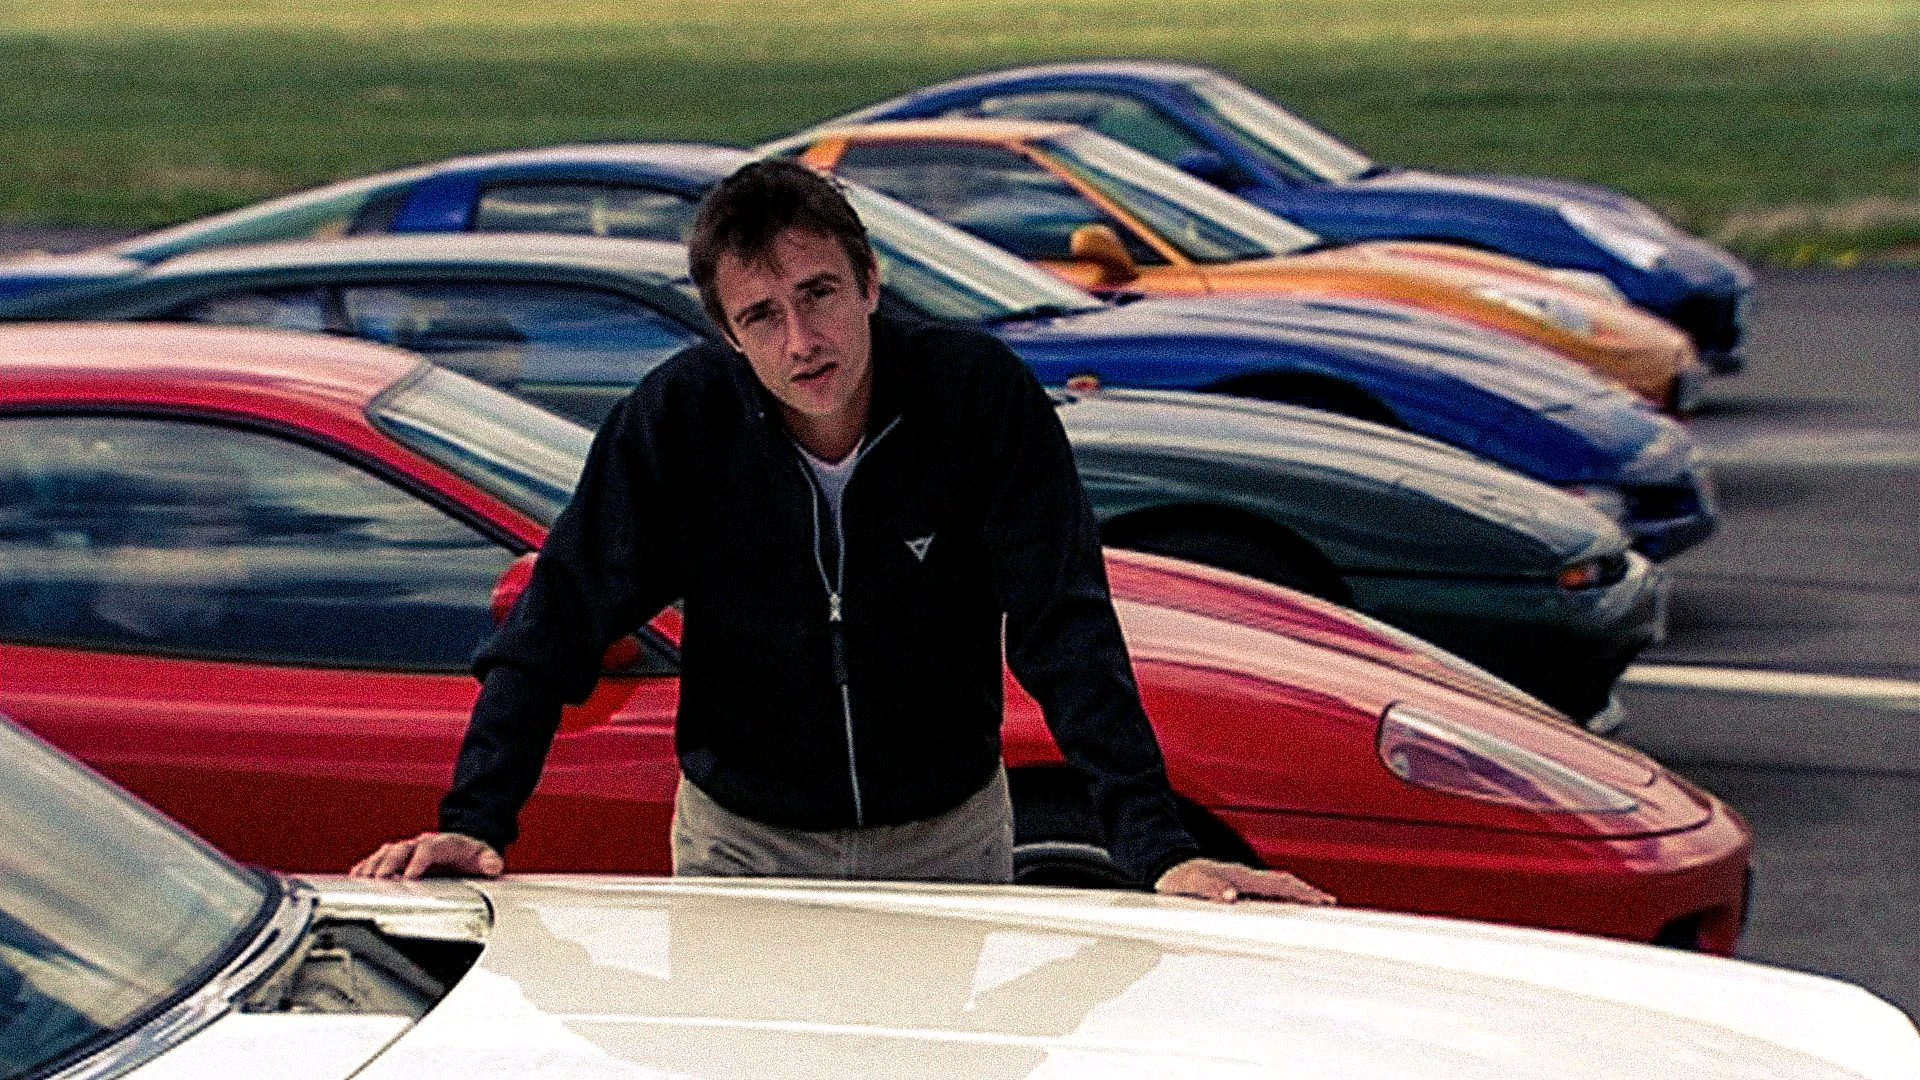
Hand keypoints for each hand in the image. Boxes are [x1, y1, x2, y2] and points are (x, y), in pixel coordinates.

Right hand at [349, 832, 503, 879]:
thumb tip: (492, 865)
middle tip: (379, 881)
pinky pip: (378, 860)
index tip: (409, 876)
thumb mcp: (485, 857)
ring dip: (373, 866)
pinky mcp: (397, 858)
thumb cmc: (469, 855)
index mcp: (442, 844)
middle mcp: (421, 844)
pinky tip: (356, 878)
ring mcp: (407, 850)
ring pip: (386, 853)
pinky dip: (366, 868)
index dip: (418, 861)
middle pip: (400, 849)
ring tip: (361, 881)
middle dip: (388, 864)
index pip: (428, 849)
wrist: (463, 846)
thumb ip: (490, 861)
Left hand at [1154, 857, 1335, 905]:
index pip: (1277, 884)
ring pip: (1278, 888)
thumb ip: (1210, 888)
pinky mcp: (1238, 891)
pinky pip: (1267, 894)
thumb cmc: (1178, 878)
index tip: (1320, 902)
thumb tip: (1232, 897)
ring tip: (1319, 908)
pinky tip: (1289, 912)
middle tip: (1331, 905)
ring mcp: (1243, 883)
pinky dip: (1284, 900)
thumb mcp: (1190, 882)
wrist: (1165, 868)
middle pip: (1285, 883)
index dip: (1300, 892)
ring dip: (1299, 897)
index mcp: (1238, 876)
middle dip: (1309, 893)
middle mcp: (1244, 877)